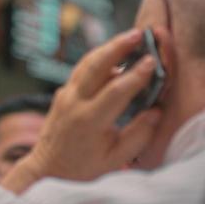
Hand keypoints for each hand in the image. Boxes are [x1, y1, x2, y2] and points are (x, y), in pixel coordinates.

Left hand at [2, 28, 162, 193]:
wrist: (47, 169)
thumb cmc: (83, 168)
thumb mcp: (115, 159)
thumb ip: (138, 135)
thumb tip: (156, 111)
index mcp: (89, 122)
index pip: (116, 91)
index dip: (136, 76)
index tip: (152, 62)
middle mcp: (74, 104)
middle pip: (96, 66)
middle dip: (118, 47)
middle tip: (139, 34)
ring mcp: (65, 95)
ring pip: (87, 63)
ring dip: (109, 47)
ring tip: (130, 37)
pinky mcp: (63, 92)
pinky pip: (82, 70)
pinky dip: (99, 58)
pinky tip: (115, 54)